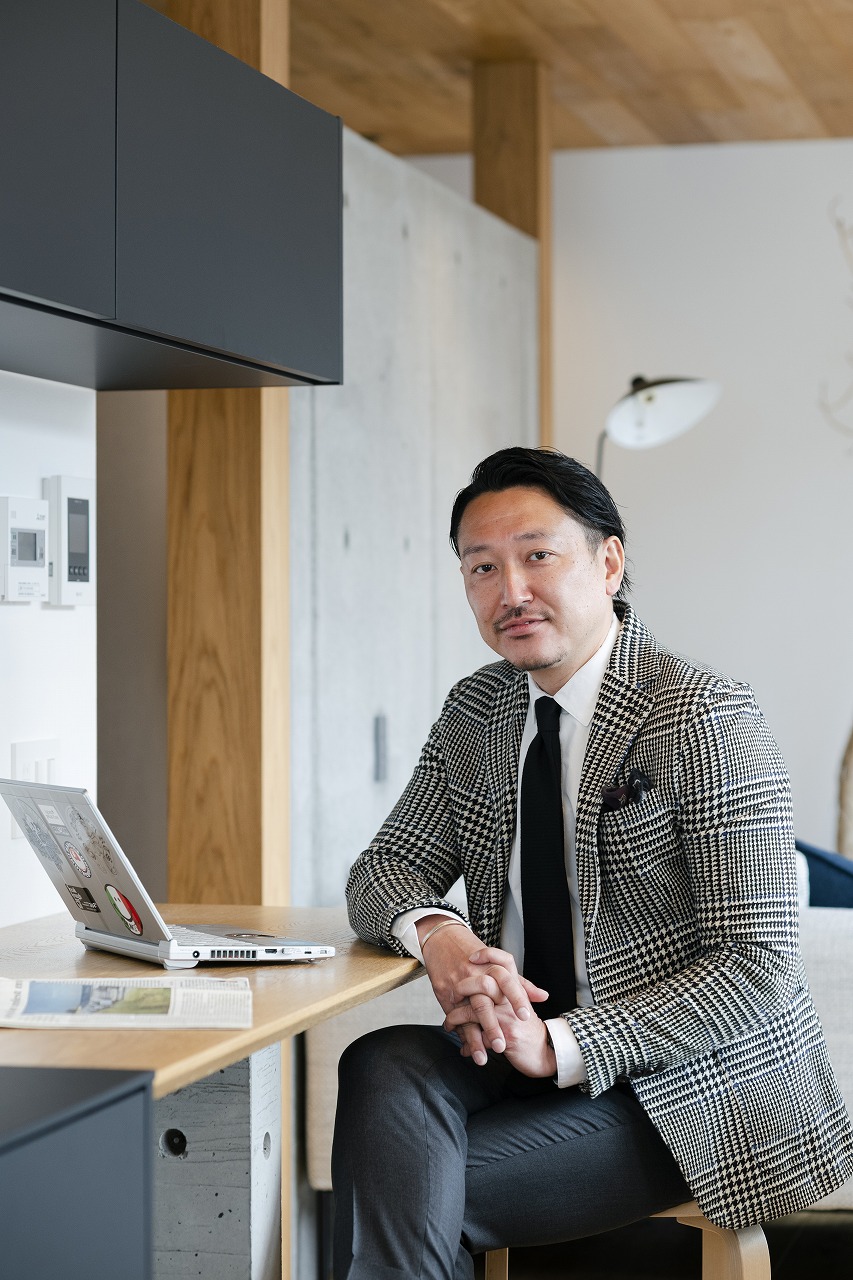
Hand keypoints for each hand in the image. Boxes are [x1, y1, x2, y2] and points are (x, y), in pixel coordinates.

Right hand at [418, 921, 545, 1065]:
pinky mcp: (444, 992)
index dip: (517, 998)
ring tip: (483, 1057)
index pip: (508, 981)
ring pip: (467, 1013)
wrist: (442, 938)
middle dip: (493, 1024)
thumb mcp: (497, 964)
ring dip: (475, 1037)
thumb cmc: (473, 953)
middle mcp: (475, 975)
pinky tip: (466, 1048)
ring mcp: (458, 984)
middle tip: (501, 1044)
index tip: (525, 1017)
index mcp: (491, 967)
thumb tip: (543, 996)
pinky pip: (453, 1015)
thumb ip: (521, 983)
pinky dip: (460, 1033)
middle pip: (485, 1000)